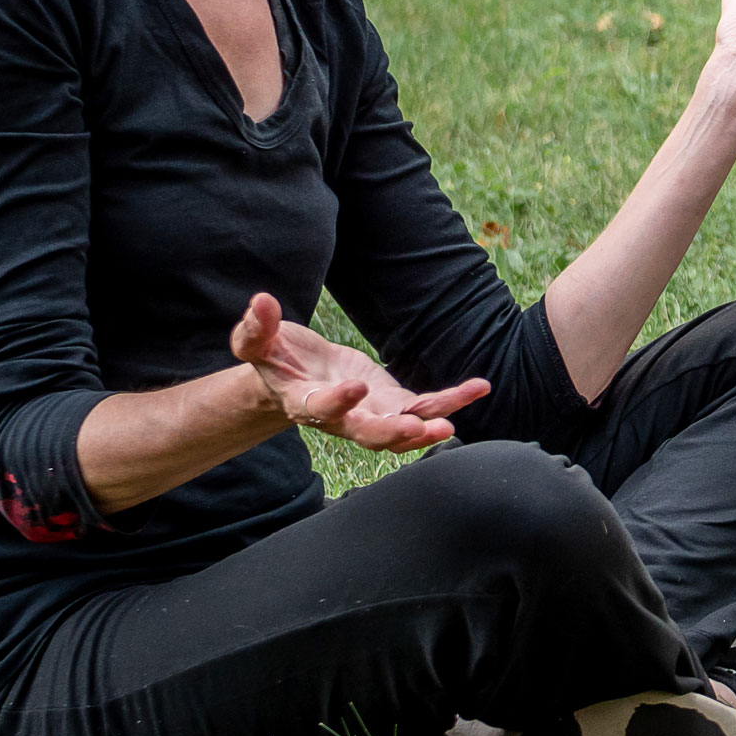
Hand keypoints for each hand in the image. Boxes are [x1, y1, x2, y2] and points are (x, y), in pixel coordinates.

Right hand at [228, 292, 489, 453]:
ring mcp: (370, 414)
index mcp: (305, 403)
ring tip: (451, 424)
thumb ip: (256, 328)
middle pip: (366, 434)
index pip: (321, 409)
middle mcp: (341, 418)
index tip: (356, 387)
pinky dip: (450, 401)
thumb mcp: (256, 342)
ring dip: (426, 428)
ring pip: (400, 429)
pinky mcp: (392, 404)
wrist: (295, 375)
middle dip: (392, 433)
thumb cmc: (275, 358)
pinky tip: (479, 388)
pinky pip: (424, 408)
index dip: (338, 402)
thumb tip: (260, 301)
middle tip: (417, 429)